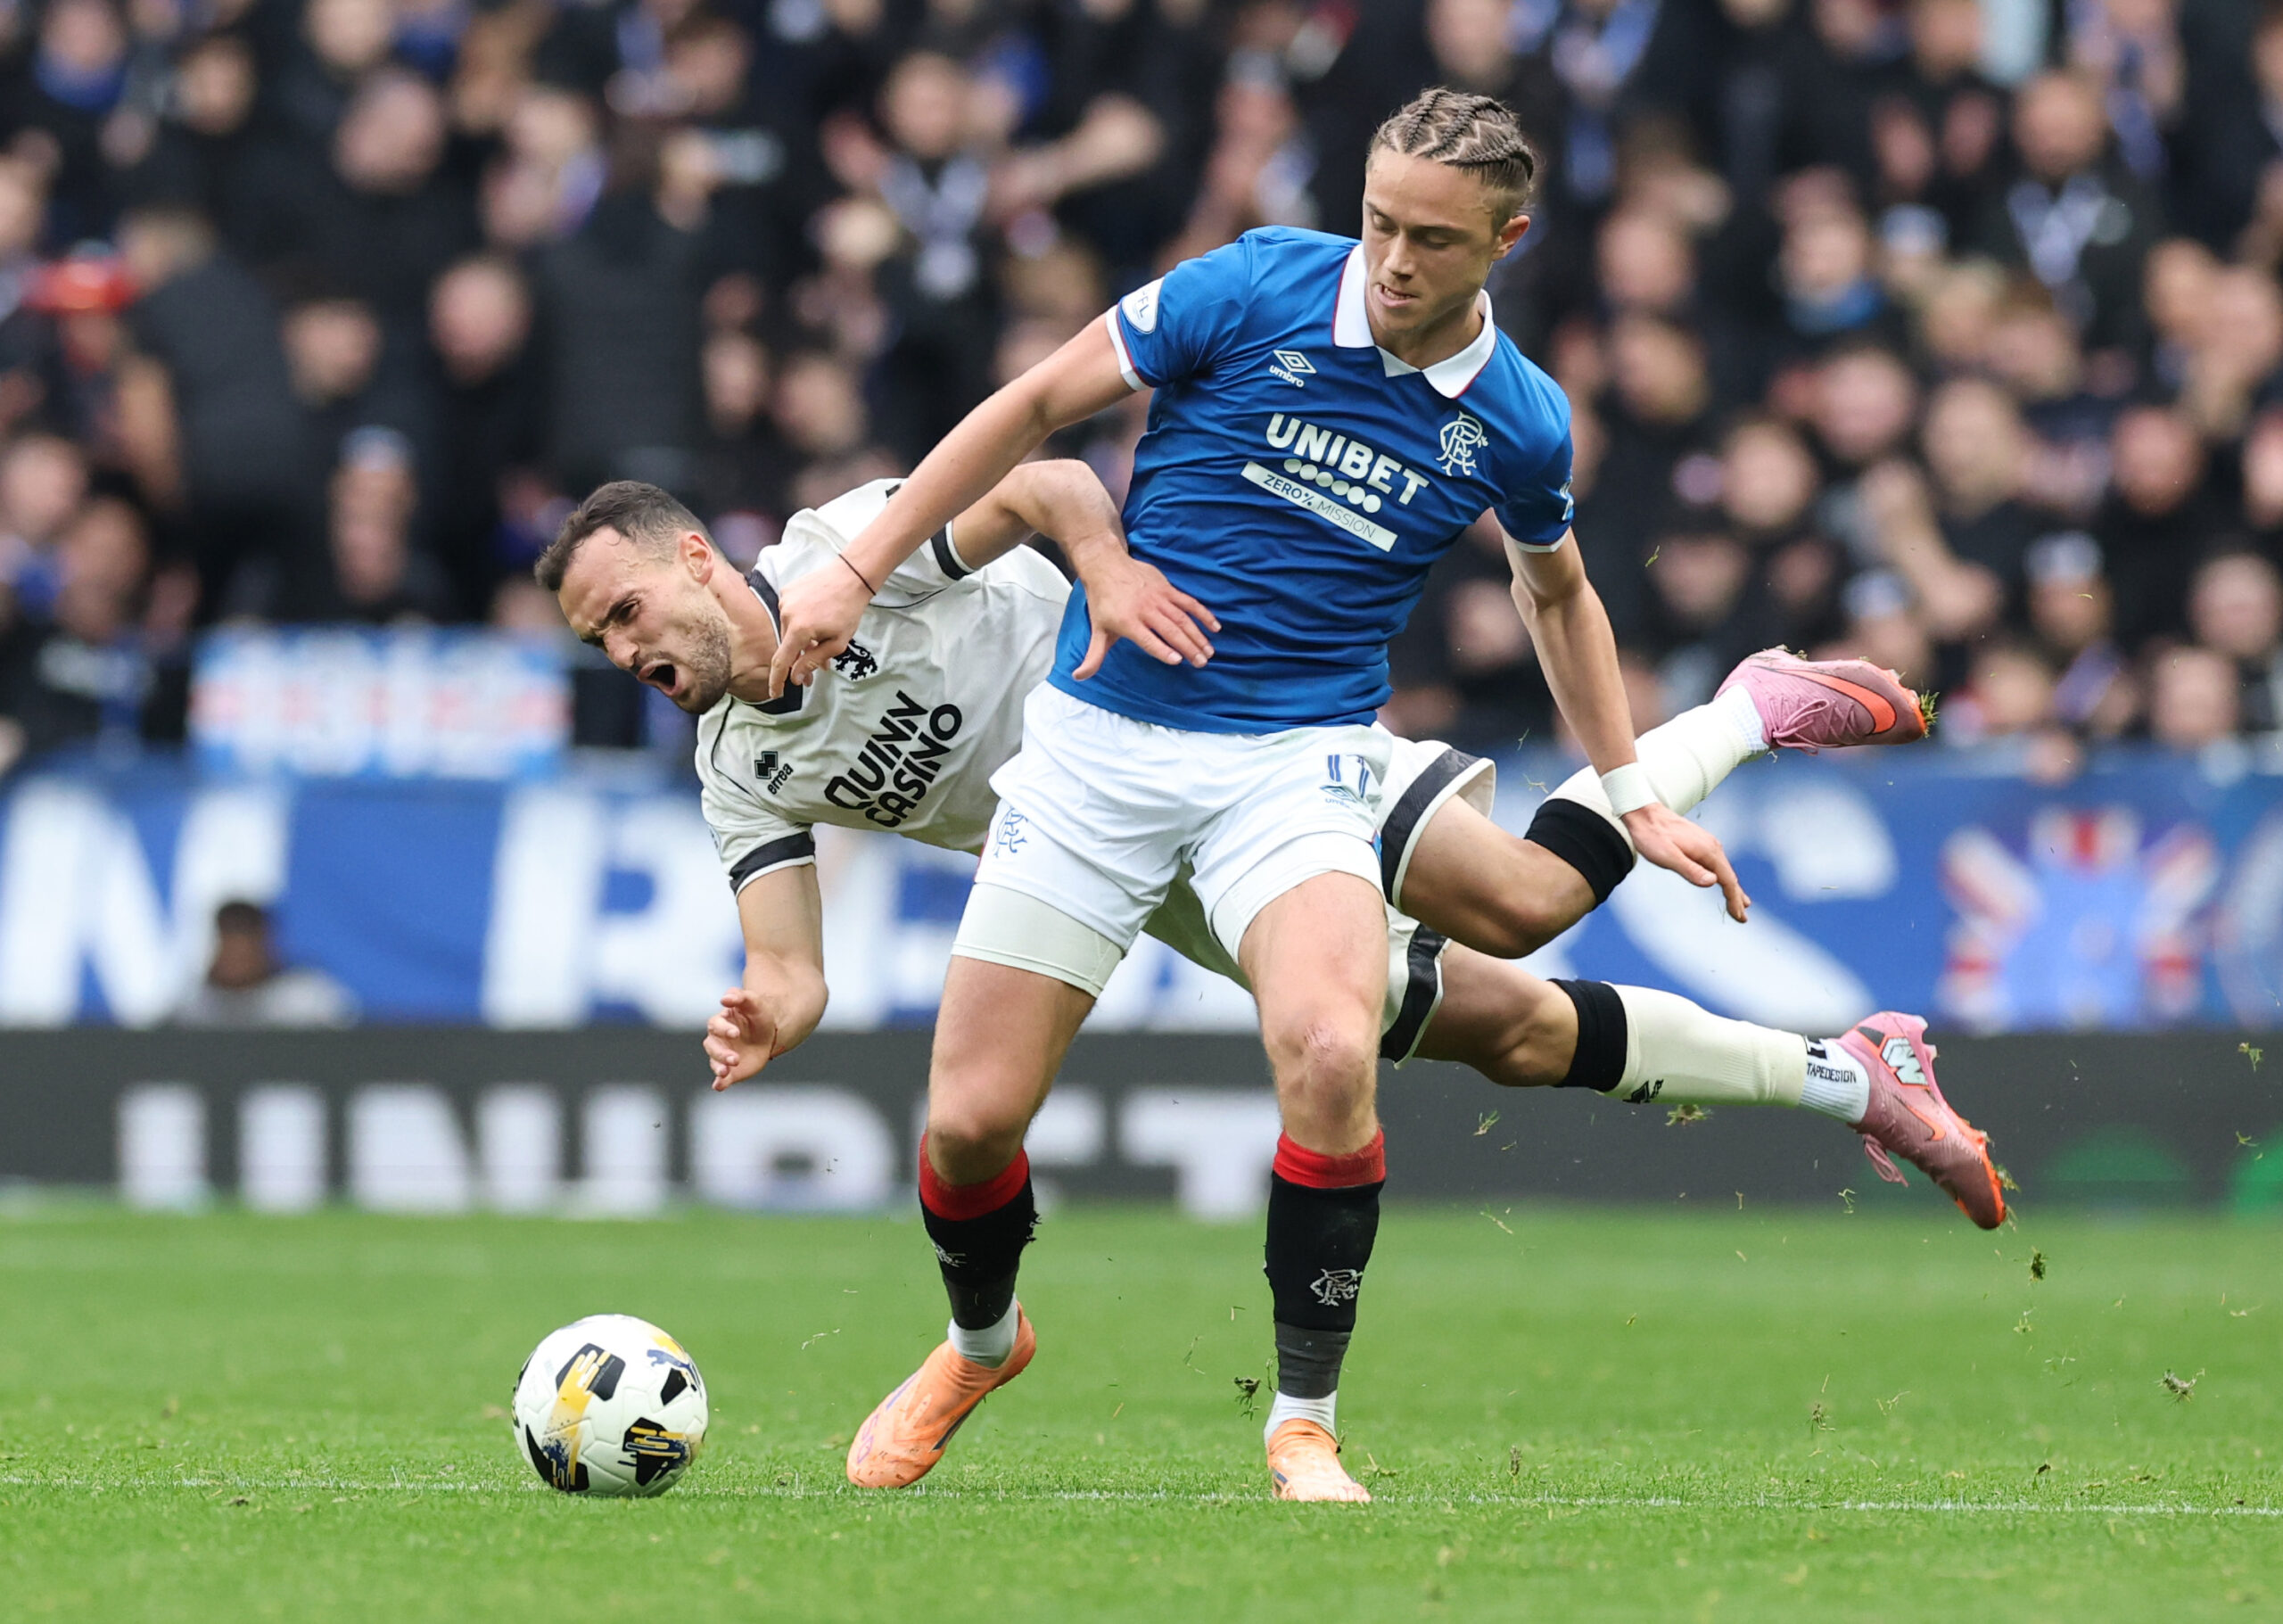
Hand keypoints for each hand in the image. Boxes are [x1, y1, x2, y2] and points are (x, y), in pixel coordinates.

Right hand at [704, 988, 780, 1089]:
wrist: (770, 1034)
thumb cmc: (759, 1015)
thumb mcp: (754, 1002)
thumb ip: (740, 997)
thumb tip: (724, 998)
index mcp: (721, 1022)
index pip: (716, 1025)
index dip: (724, 1029)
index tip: (736, 1033)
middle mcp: (718, 1040)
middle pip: (712, 1046)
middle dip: (721, 1053)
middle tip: (736, 1058)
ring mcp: (723, 1055)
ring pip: (714, 1062)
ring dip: (718, 1067)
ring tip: (725, 1072)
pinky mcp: (730, 1070)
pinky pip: (721, 1078)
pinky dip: (719, 1083)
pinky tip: (719, 1086)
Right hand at [767, 564, 872, 697]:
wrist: (851, 576)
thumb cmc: (848, 610)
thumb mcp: (837, 642)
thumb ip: (813, 661)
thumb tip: (796, 677)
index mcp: (799, 630)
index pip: (781, 661)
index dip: (776, 680)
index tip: (775, 693)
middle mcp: (786, 614)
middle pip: (788, 645)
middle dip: (801, 658)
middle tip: (819, 667)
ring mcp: (785, 600)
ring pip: (789, 630)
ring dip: (802, 640)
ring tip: (823, 640)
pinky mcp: (787, 591)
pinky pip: (790, 614)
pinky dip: (801, 623)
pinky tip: (817, 620)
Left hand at [1072, 556, 1218, 677]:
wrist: (1106, 565)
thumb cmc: (1102, 601)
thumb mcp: (1097, 630)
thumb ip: (1094, 656)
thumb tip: (1080, 677)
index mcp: (1127, 621)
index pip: (1147, 638)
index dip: (1161, 649)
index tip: (1177, 660)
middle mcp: (1144, 609)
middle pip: (1170, 630)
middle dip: (1188, 647)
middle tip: (1201, 663)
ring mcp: (1158, 598)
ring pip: (1182, 618)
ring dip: (1198, 635)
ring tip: (1208, 652)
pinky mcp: (1167, 589)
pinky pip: (1189, 602)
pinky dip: (1203, 614)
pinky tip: (1215, 627)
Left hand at [1622, 804, 1749, 922]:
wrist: (1644, 814)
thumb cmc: (1652, 836)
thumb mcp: (1668, 857)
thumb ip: (1690, 870)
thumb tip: (1713, 883)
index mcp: (1708, 851)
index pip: (1728, 881)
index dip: (1734, 900)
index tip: (1740, 916)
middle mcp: (1712, 847)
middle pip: (1730, 877)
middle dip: (1738, 898)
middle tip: (1743, 918)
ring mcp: (1707, 844)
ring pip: (1725, 871)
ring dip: (1732, 889)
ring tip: (1741, 904)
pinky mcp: (1701, 843)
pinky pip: (1717, 864)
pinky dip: (1723, 878)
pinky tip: (1722, 882)